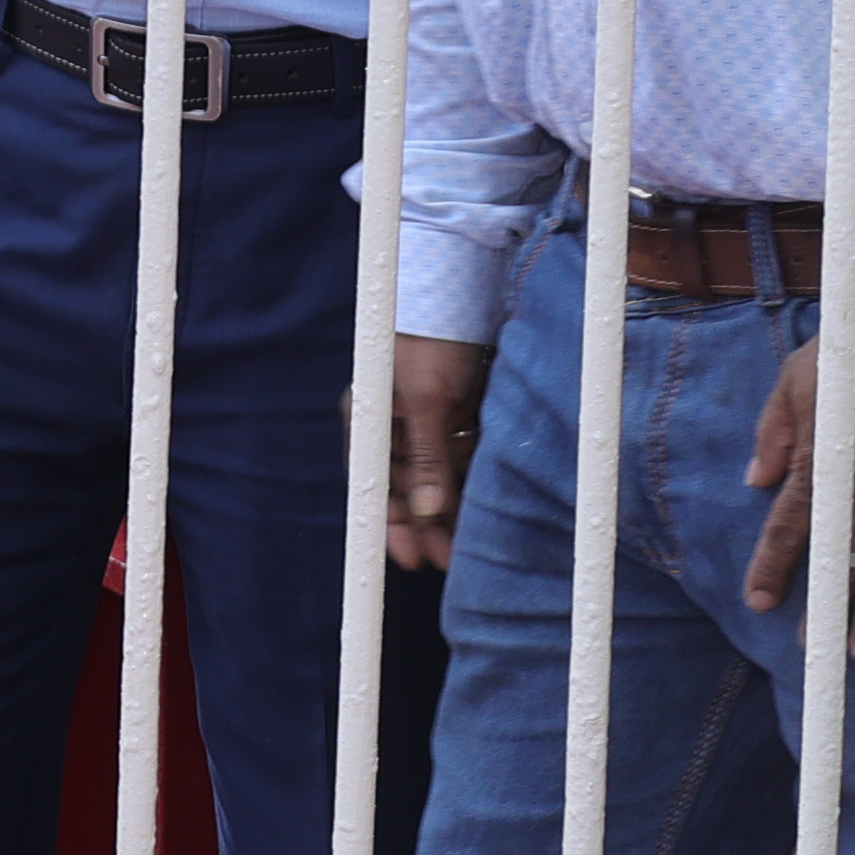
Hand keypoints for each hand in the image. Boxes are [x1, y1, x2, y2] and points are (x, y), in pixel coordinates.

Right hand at [387, 333, 493, 570]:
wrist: (467, 291)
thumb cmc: (431, 341)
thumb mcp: (425, 400)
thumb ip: (424, 457)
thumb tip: (424, 511)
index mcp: (370, 419)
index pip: (374, 483)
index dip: (389, 523)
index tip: (409, 561)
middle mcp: (396, 424)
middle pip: (406, 487)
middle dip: (424, 526)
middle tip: (445, 563)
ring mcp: (429, 421)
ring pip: (437, 479)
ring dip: (450, 511)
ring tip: (468, 547)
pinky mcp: (461, 416)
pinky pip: (464, 461)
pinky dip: (471, 485)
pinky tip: (484, 510)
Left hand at [746, 329, 854, 661]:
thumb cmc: (854, 354)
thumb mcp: (795, 384)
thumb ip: (774, 433)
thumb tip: (757, 480)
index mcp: (820, 465)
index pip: (788, 527)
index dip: (772, 567)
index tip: (759, 602)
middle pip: (839, 558)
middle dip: (824, 607)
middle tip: (815, 647)